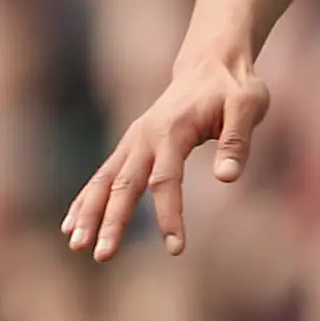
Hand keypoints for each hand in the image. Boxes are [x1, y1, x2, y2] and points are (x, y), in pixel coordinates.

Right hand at [64, 53, 270, 261]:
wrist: (211, 65)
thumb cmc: (234, 88)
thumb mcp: (248, 106)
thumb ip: (237, 141)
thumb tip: (227, 178)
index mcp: (172, 130)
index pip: (166, 179)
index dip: (169, 214)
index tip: (175, 248)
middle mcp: (144, 136)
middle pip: (124, 184)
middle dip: (112, 221)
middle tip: (103, 255)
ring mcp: (133, 141)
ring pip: (104, 181)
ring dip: (88, 213)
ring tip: (76, 245)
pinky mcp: (130, 146)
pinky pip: (103, 176)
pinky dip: (85, 200)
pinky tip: (72, 226)